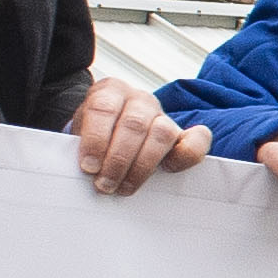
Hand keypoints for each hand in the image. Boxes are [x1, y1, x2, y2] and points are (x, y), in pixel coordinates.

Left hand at [72, 78, 208, 194]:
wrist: (112, 134)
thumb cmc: (95, 137)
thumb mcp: (79, 135)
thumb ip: (81, 147)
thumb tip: (85, 171)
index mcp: (110, 90)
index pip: (103, 108)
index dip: (95, 139)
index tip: (88, 167)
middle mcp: (139, 98)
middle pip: (133, 124)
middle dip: (118, 159)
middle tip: (105, 185)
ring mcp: (162, 115)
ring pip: (161, 133)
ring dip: (142, 165)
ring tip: (124, 187)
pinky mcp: (181, 134)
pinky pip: (198, 139)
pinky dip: (188, 154)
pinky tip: (170, 169)